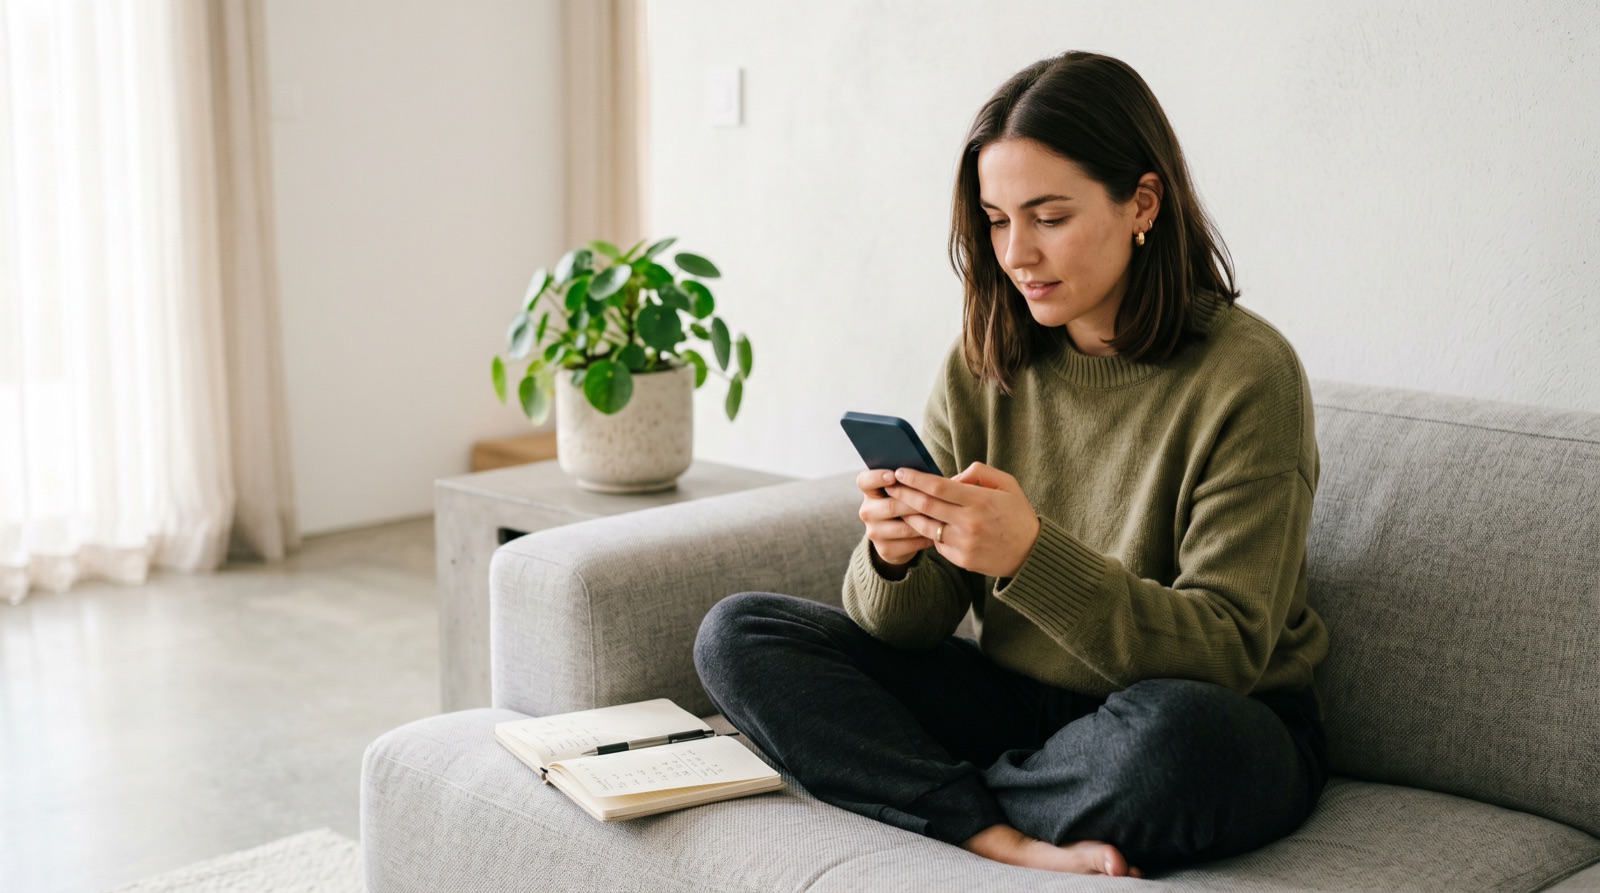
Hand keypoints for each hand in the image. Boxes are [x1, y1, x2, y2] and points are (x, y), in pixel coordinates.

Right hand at [855, 468, 933, 568]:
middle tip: (935, 500)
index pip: (865, 481)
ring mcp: (873, 532)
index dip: (877, 477)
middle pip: (890, 506)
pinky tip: (937, 533)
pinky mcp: (884, 549)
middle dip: (915, 503)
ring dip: (924, 523)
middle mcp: (867, 511)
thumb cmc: (907, 503)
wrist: (899, 536)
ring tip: (941, 518)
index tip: (894, 475)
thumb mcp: (905, 489)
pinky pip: (909, 544)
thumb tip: (932, 476)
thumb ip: (911, 481)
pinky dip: (925, 538)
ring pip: (903, 527)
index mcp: (869, 491)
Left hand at [884, 462, 1040, 577]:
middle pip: (926, 506)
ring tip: (897, 504)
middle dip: (904, 493)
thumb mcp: (1007, 484)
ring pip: (926, 526)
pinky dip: (927, 532)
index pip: (938, 487)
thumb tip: (951, 477)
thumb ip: (979, 473)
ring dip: (908, 514)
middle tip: (890, 485)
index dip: (915, 478)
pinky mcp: (961, 560)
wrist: (1031, 554)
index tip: (900, 471)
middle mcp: (969, 523)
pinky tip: (919, 523)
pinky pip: (937, 543)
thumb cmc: (1017, 514)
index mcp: (980, 501)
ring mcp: (964, 543)